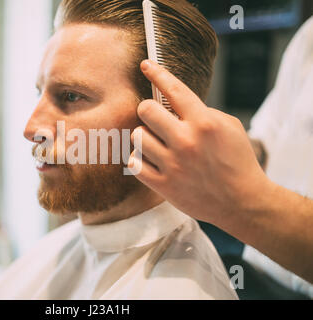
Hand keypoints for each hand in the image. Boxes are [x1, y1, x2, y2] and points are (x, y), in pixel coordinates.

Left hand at [129, 60, 272, 227]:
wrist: (243, 202)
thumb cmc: (238, 161)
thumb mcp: (229, 127)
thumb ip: (202, 112)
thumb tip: (174, 104)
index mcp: (204, 122)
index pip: (174, 89)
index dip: (157, 72)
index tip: (145, 64)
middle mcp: (185, 141)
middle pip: (145, 110)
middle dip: (148, 110)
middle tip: (156, 118)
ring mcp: (173, 164)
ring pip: (137, 136)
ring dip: (145, 137)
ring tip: (157, 143)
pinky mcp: (164, 186)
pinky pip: (134, 163)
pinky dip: (139, 160)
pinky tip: (151, 160)